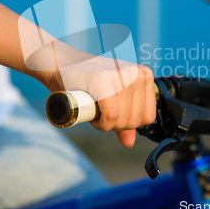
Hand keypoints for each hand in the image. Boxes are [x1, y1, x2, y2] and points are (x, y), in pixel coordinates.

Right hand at [41, 47, 156, 147]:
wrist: (62, 66)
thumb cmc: (88, 83)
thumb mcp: (112, 99)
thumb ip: (124, 118)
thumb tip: (129, 142)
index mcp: (144, 75)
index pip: (148, 116)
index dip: (129, 124)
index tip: (113, 116)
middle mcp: (137, 73)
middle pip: (136, 120)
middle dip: (116, 125)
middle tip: (100, 114)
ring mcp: (122, 75)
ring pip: (123, 120)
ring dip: (106, 125)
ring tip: (95, 111)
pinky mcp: (104, 80)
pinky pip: (111, 116)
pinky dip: (101, 123)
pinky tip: (93, 115)